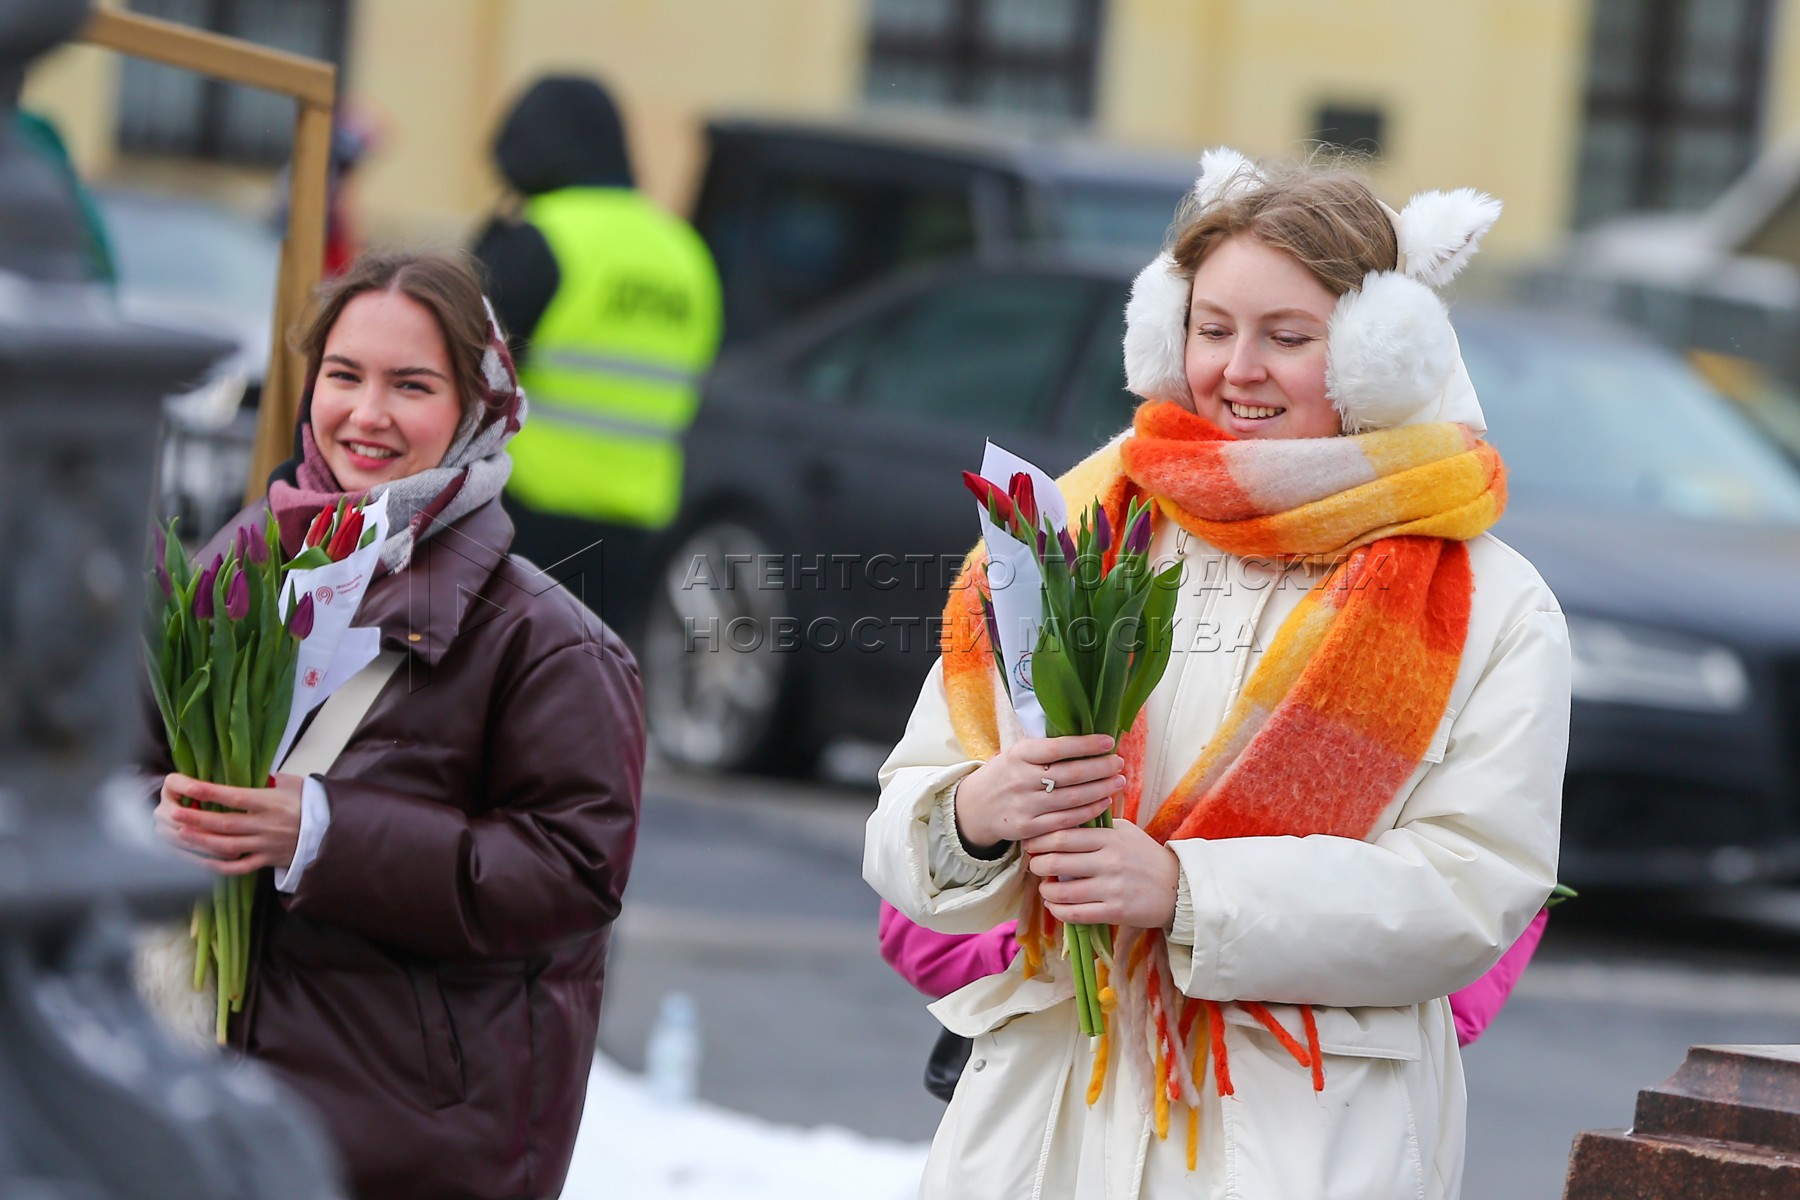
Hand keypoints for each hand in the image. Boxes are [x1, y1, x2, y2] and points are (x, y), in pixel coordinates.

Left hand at [154, 772, 303, 874]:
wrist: (332, 831)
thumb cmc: (310, 803)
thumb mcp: (293, 784)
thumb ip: (270, 779)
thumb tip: (248, 773)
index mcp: (271, 802)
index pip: (235, 797)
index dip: (210, 793)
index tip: (188, 786)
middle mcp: (266, 825)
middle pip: (226, 824)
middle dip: (196, 819)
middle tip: (173, 814)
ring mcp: (265, 845)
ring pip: (227, 847)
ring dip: (201, 842)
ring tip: (179, 835)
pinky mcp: (266, 860)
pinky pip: (239, 867)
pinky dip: (218, 867)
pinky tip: (198, 862)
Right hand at [952, 734, 1123, 850]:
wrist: (975, 806)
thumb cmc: (1006, 774)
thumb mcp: (1017, 753)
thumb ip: (1046, 748)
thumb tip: (1087, 735)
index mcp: (1019, 754)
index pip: (1058, 748)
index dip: (1086, 745)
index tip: (1109, 742)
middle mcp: (1021, 778)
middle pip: (1070, 774)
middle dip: (1100, 768)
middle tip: (1119, 763)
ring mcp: (1024, 805)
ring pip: (1071, 798)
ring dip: (1100, 789)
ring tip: (1118, 781)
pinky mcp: (1028, 828)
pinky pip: (1065, 820)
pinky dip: (1088, 811)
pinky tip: (1103, 802)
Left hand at [1024, 821, 1180, 930]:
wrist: (1177, 888)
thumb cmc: (1146, 857)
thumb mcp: (1125, 831)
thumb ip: (1097, 825)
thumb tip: (1062, 820)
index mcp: (1110, 837)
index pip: (1063, 835)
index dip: (1039, 840)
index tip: (1031, 844)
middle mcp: (1109, 861)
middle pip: (1057, 860)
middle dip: (1037, 864)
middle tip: (1034, 865)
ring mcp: (1112, 887)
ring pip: (1063, 890)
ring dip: (1045, 889)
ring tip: (1044, 887)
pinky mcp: (1116, 911)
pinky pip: (1076, 913)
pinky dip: (1058, 910)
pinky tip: (1055, 905)